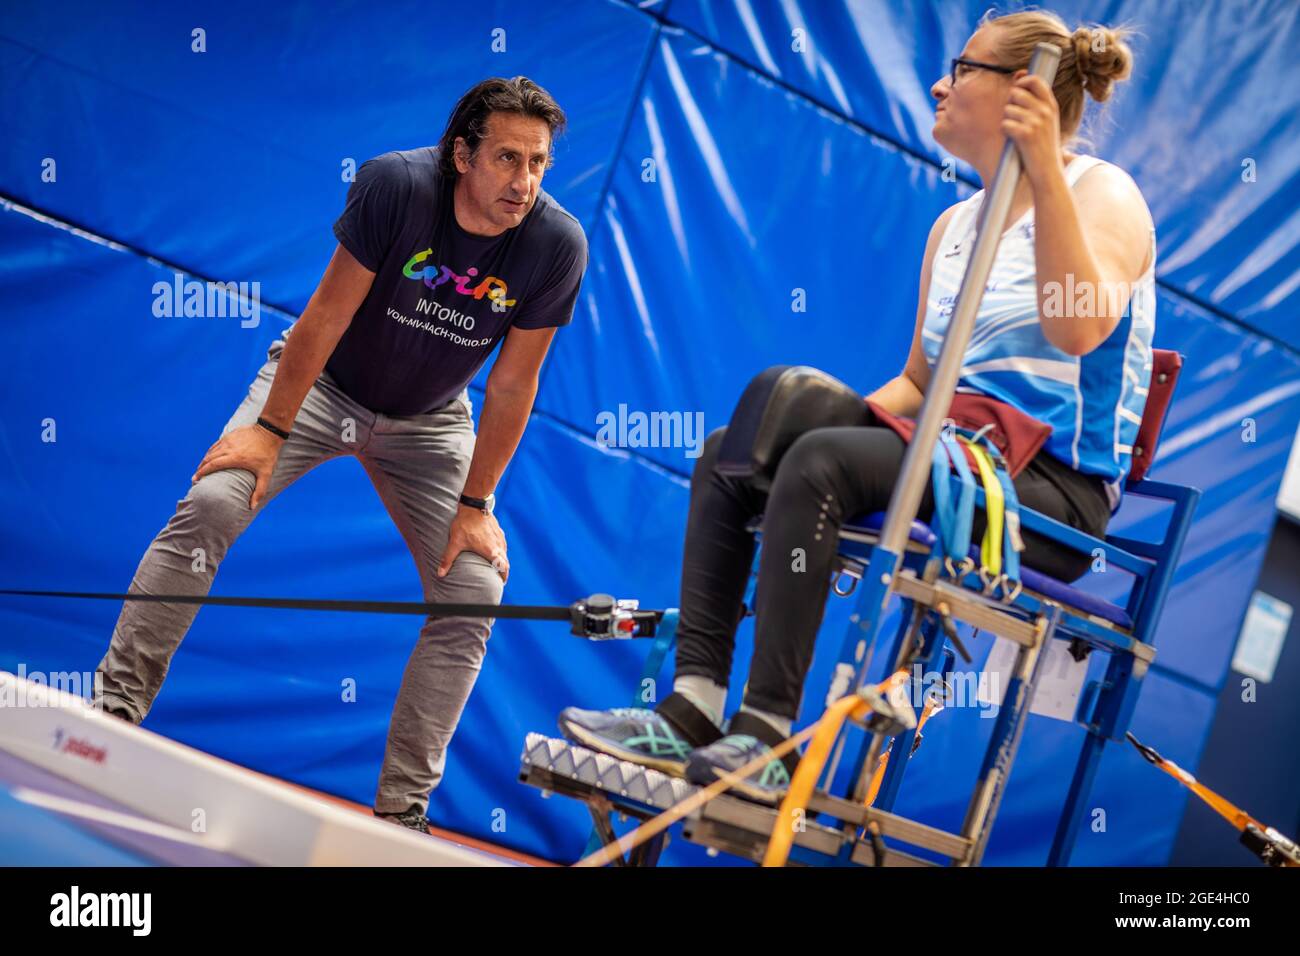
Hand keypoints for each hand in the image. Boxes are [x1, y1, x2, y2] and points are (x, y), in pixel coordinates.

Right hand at [192, 423, 283, 508]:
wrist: (269, 431)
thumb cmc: (268, 454)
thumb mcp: (266, 473)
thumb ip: (260, 491)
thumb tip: (252, 507)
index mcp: (234, 458)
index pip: (212, 466)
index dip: (201, 473)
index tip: (195, 480)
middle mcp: (228, 448)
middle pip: (208, 459)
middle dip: (200, 468)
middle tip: (196, 477)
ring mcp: (228, 440)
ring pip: (211, 451)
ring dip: (204, 460)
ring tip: (201, 469)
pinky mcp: (229, 435)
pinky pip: (216, 445)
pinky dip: (211, 452)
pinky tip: (210, 457)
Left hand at [437, 506, 508, 582]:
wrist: (474, 504)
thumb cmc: (465, 524)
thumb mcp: (455, 543)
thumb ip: (447, 559)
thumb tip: (440, 574)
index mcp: (490, 551)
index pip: (503, 567)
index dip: (504, 576)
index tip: (502, 582)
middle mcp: (498, 545)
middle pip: (506, 561)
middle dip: (504, 570)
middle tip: (499, 577)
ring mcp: (499, 537)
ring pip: (505, 552)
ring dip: (503, 560)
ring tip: (496, 565)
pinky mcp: (498, 530)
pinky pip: (502, 544)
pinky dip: (501, 551)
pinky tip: (494, 550)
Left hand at [1002, 74, 1063, 188]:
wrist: (1048, 171)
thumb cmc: (1043, 146)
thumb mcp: (1046, 120)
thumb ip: (1035, 99)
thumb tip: (1019, 74)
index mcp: (1051, 105)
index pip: (1035, 80)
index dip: (1022, 81)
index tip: (1017, 89)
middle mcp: (1045, 111)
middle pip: (1016, 93)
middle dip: (1009, 104)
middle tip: (1015, 119)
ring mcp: (1036, 122)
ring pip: (1008, 109)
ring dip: (1007, 120)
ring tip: (1016, 132)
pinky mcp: (1025, 134)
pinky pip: (1005, 124)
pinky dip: (1005, 131)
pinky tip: (1013, 139)